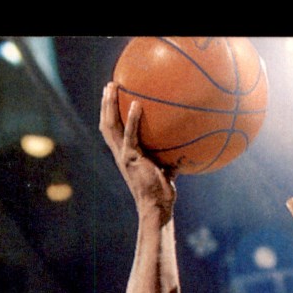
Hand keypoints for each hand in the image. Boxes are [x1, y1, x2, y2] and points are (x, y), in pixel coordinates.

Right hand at [100, 82, 176, 222]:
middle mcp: (120, 155)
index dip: (109, 115)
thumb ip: (171, 159)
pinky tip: (136, 104)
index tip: (112, 97)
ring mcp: (124, 156)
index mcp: (126, 156)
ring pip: (110, 126)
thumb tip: (187, 149)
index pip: (113, 132)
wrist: (156, 208)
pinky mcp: (131, 159)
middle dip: (105, 104)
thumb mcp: (166, 171)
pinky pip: (130, 135)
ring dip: (110, 105)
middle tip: (109, 84)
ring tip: (113, 87)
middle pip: (106, 125)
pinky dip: (132, 120)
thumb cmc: (162, 194)